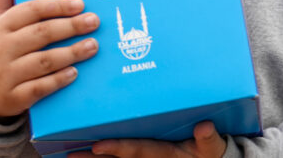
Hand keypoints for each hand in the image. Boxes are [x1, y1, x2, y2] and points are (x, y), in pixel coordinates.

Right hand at [0, 0, 100, 119]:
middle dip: (71, 27)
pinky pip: (40, 88)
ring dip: (71, 53)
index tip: (80, 3)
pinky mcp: (14, 98)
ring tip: (93, 46)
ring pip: (44, 61)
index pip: (30, 11)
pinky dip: (59, 80)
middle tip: (94, 21)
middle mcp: (1, 49)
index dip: (56, 6)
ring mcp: (7, 75)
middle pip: (41, 34)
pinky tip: (75, 72)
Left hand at [84, 121, 226, 156]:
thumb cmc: (208, 152)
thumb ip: (209, 139)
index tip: (98, 146)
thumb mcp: (212, 148)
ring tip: (70, 155)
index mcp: (166, 155)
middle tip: (72, 152)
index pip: (138, 150)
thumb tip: (205, 127)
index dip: (118, 148)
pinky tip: (86, 155)